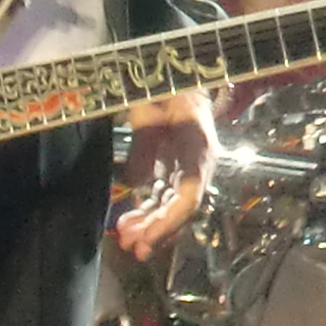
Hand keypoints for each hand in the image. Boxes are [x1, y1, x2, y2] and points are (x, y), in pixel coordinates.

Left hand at [112, 90, 213, 258]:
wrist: (178, 77)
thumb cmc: (166, 86)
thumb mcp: (150, 110)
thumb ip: (144, 146)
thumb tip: (133, 182)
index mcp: (199, 149)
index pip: (190, 196)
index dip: (169, 221)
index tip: (145, 239)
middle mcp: (199, 164)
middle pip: (182, 208)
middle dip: (158, 231)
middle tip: (132, 248)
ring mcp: (188, 168)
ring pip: (172, 206)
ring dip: (151, 225)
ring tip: (125, 238)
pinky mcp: (175, 168)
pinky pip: (163, 197)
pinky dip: (147, 212)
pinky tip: (129, 223)